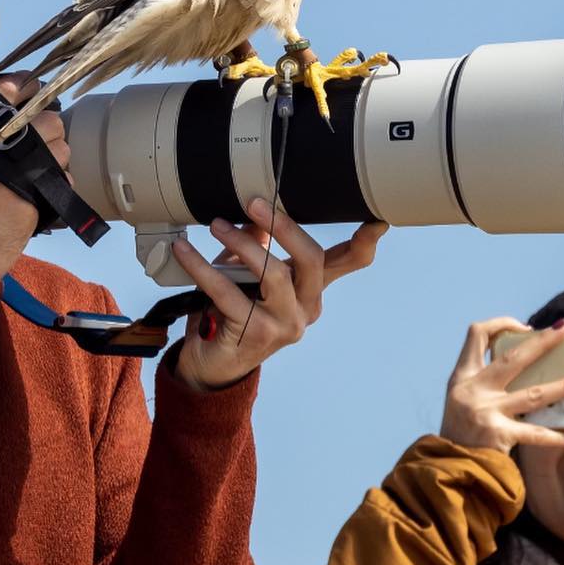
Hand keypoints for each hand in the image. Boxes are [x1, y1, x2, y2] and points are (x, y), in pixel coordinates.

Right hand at [0, 77, 70, 277]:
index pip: (11, 87)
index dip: (24, 86)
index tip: (27, 92)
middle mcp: (3, 142)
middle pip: (45, 116)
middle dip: (42, 125)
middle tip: (31, 139)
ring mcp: (24, 169)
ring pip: (60, 146)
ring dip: (52, 152)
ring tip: (37, 166)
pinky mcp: (38, 196)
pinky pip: (63, 179)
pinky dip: (57, 180)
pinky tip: (42, 189)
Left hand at [170, 199, 386, 392]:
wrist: (212, 362)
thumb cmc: (234, 309)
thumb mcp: (248, 271)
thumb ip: (257, 242)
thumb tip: (253, 210)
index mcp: (312, 288)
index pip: (348, 263)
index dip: (365, 241)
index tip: (378, 219)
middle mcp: (307, 308)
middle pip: (312, 259)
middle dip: (284, 226)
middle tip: (254, 202)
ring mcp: (284, 325)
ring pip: (273, 274)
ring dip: (241, 244)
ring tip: (216, 225)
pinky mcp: (255, 335)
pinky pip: (227, 292)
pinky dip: (202, 268)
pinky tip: (186, 252)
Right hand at [440, 316, 563, 453]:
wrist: (446, 468)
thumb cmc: (458, 434)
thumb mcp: (458, 400)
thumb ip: (481, 382)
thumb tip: (520, 365)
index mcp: (462, 376)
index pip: (477, 335)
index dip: (501, 324)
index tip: (525, 327)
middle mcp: (473, 389)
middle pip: (513, 358)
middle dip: (542, 341)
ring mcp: (486, 411)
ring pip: (534, 394)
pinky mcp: (498, 435)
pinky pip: (536, 434)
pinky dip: (557, 438)